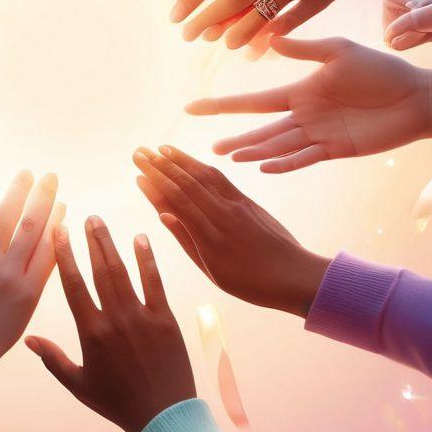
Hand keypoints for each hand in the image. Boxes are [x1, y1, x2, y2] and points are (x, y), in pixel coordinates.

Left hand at [0, 171, 62, 381]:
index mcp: (30, 287)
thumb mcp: (28, 307)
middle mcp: (7, 272)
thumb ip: (38, 274)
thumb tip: (50, 239)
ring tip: (25, 174)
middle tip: (49, 176)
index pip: (51, 242)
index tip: (61, 199)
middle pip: (31, 224)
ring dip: (16, 192)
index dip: (58, 217)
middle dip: (43, 196)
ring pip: (1, 218)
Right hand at [26, 218, 194, 431]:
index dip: (65, 256)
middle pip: (99, 270)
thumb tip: (28, 340)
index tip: (60, 234)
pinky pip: (154, 282)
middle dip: (90, 241)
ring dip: (111, 244)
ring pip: (123, 271)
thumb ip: (52, 359)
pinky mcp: (165, 319)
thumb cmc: (117, 402)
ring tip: (101, 223)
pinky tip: (141, 239)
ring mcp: (141, 316)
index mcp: (92, 332)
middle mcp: (115, 319)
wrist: (162, 416)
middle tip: (85, 218)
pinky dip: (147, 259)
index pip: (73, 285)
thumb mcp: (79, 384)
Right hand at [132, 146, 329, 317]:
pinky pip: (220, 178)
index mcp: (210, 237)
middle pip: (186, 183)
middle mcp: (222, 215)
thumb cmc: (251, 283)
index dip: (155, 185)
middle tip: (138, 153)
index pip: (176, 202)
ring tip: (158, 149)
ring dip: (179, 159)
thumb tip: (163, 214)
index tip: (137, 174)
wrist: (295, 275)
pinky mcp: (247, 200)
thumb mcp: (213, 271)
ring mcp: (236, 205)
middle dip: (159, 165)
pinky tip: (189, 160)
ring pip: (202, 175)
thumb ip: (186, 240)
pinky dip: (201, 165)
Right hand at [186, 36, 430, 171]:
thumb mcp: (340, 52)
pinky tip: (264, 166)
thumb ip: (306, 49)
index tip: (193, 107)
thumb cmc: (381, 71)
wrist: (416, 97)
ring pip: (277, 146)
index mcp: (300, 92)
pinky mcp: (336, 150)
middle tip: (208, 148)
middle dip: (236, 138)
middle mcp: (303, 116)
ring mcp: (318, 135)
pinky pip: (304, 157)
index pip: (254, 102)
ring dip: (255, 151)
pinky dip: (284, 163)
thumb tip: (271, 39)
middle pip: (261, 130)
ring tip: (229, 156)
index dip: (224, 105)